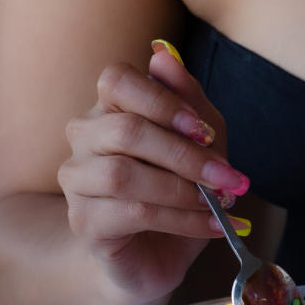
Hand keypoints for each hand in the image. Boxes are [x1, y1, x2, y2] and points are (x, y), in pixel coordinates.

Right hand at [57, 42, 248, 304]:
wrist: (160, 251)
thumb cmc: (180, 183)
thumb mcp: (200, 136)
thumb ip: (187, 97)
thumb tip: (163, 53)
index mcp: (109, 106)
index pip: (116, 80)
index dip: (161, 100)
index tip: (204, 131)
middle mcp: (83, 136)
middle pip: (125, 130)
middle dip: (185, 154)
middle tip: (227, 176)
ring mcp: (76, 179)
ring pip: (124, 175)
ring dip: (182, 190)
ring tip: (219, 203)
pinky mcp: (82, 221)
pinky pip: (132, 214)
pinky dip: (180, 219)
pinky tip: (211, 225)